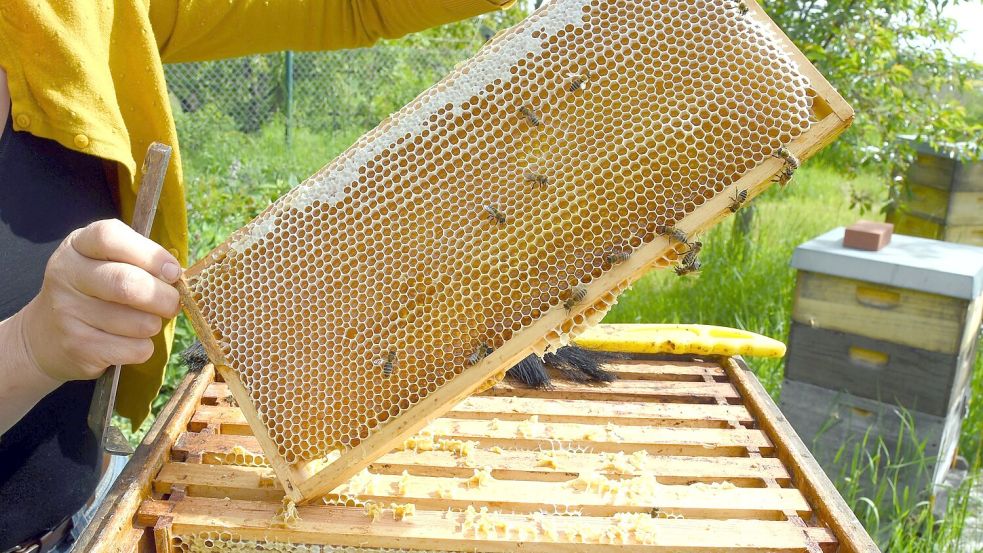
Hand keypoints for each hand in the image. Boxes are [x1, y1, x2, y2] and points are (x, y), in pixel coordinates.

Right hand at [16, 219, 181, 381]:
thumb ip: (138, 261)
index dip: (150, 254)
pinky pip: (135, 349)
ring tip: (144, 322)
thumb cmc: (92, 293)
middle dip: (164, 297)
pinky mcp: (78, 347)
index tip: (172, 271)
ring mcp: (68, 313)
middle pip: (128, 283)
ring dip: (154, 325)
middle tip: (172, 303)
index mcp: (77, 246)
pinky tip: (129, 341)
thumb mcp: (105, 263)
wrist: (44, 336)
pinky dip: (144, 347)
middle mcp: (67, 275)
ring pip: (139, 322)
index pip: (110, 237)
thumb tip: (176, 275)